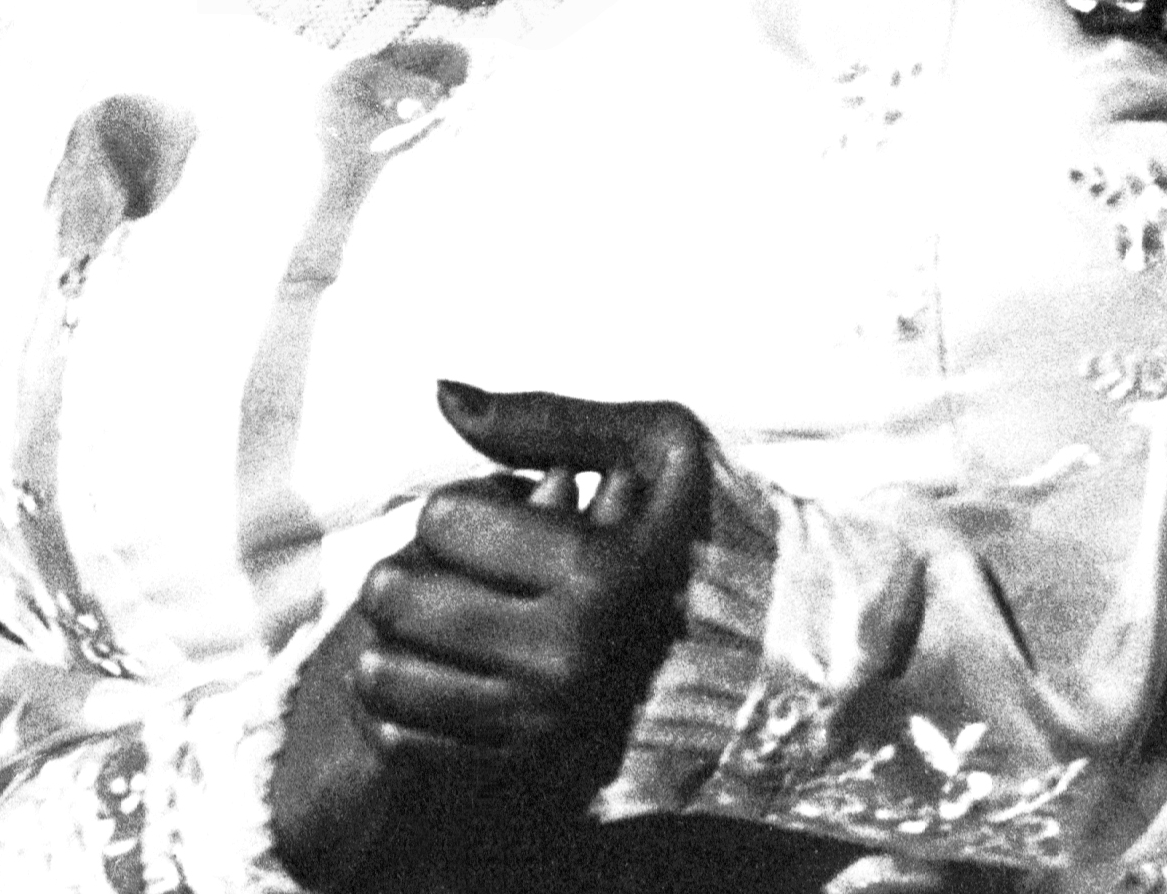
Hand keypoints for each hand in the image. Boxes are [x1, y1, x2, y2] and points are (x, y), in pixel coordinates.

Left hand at [349, 382, 712, 789]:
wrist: (780, 664)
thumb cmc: (714, 534)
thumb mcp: (658, 448)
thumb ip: (545, 419)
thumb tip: (442, 393)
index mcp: (601, 572)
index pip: (445, 519)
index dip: (458, 503)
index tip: (494, 513)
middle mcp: (566, 660)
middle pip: (400, 598)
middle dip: (409, 565)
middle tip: (442, 564)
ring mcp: (543, 728)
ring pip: (386, 676)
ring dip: (389, 638)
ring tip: (428, 619)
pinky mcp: (525, 773)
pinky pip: (404, 741)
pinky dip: (399, 704)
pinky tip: (437, 673)